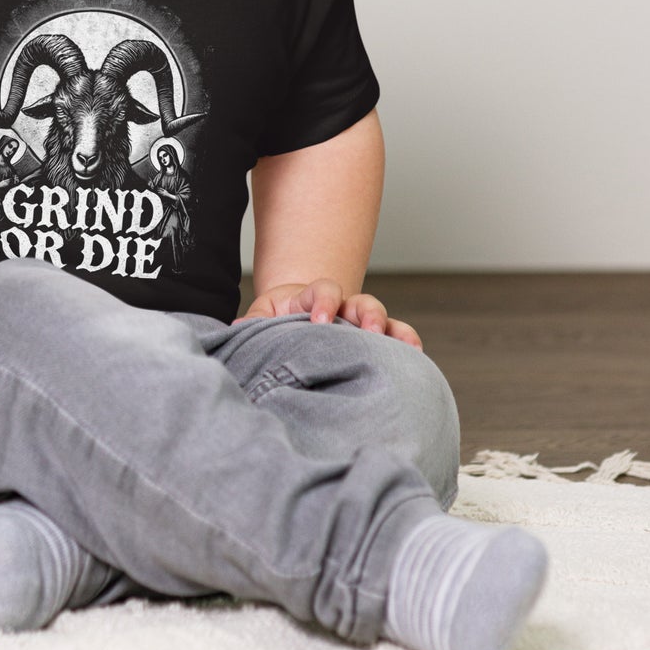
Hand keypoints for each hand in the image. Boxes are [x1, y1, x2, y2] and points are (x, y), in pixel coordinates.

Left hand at [237, 279, 422, 348]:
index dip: (324, 303)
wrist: (293, 319)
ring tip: (402, 347)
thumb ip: (253, 322)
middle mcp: (342, 307)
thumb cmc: (277, 320)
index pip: (323, 291)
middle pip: (361, 302)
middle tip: (366, 330)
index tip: (319, 322)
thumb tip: (234, 332)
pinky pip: (396, 336)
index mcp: (313, 297)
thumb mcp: (262, 317)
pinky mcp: (373, 338)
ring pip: (382, 318)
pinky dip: (407, 343)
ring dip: (391, 330)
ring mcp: (360, 322)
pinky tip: (415, 358)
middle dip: (366, 314)